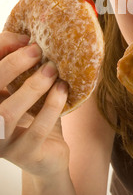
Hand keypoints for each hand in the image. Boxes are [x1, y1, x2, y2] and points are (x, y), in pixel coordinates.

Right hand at [0, 31, 68, 177]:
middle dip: (11, 66)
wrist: (49, 155)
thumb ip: (22, 67)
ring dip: (32, 87)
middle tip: (36, 50)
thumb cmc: (35, 115)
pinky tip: (63, 90)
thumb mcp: (26, 88)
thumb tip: (26, 38)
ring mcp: (1, 142)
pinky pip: (36, 130)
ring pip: (7, 113)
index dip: (0, 50)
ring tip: (52, 70)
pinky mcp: (23, 156)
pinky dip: (51, 107)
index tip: (24, 38)